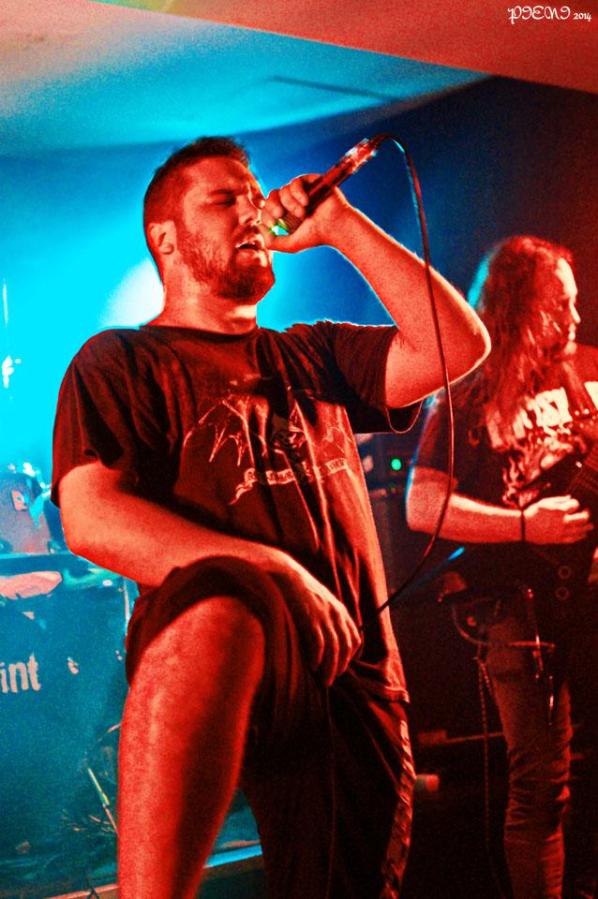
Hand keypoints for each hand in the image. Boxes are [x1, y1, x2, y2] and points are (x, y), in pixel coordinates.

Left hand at [261, 175, 349, 253]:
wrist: (335, 227)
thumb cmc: (315, 237)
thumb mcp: (291, 245)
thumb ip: (272, 242)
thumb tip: (259, 227)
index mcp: (285, 214)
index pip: (267, 209)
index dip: (266, 214)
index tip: (273, 223)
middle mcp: (291, 200)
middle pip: (272, 196)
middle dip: (272, 206)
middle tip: (280, 214)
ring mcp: (300, 190)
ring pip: (283, 190)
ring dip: (290, 203)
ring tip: (303, 214)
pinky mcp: (309, 181)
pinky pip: (295, 182)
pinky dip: (297, 192)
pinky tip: (306, 202)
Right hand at [263, 547, 361, 685]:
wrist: (284, 574)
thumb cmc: (298, 591)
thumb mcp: (319, 602)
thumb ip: (326, 618)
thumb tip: (325, 641)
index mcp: (340, 611)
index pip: (354, 639)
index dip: (349, 656)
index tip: (340, 666)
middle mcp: (336, 615)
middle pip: (345, 648)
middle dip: (340, 667)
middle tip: (330, 679)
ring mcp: (324, 617)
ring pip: (334, 650)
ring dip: (330, 668)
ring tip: (323, 679)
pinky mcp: (310, 620)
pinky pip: (319, 645)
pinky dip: (317, 658)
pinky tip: (312, 666)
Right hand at [524, 495, 592, 544]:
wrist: (524, 526)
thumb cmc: (533, 512)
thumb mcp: (545, 502)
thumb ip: (559, 499)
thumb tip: (570, 498)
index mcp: (559, 510)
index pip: (575, 505)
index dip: (577, 503)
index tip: (576, 504)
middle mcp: (562, 521)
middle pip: (582, 518)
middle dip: (587, 515)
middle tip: (587, 513)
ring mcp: (561, 531)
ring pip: (580, 530)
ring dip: (587, 527)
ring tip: (590, 526)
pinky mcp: (558, 539)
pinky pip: (573, 539)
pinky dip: (580, 537)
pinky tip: (583, 535)